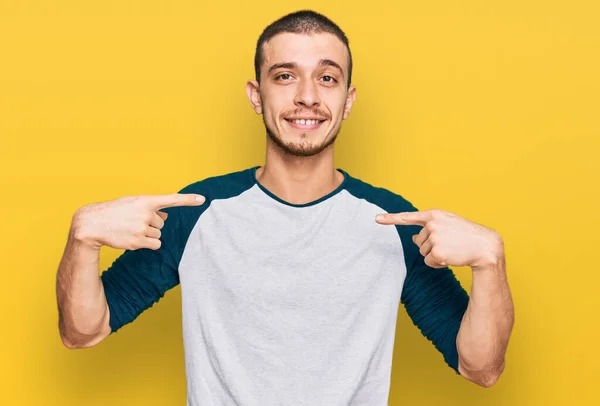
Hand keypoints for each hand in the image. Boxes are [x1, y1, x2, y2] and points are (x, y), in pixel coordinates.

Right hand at [71, 193, 204, 250]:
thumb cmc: (113, 212)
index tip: (203, 199)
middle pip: (162, 223)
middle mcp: (146, 213)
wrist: (92, 224)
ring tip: (131, 230)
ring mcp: (142, 228)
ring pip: (158, 235)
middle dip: (151, 224)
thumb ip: (150, 208)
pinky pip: (155, 245)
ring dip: (148, 235)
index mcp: (145, 201)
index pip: (171, 199)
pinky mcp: (138, 241)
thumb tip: (166, 217)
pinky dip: (149, 244)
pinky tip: (134, 239)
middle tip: (134, 222)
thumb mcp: (132, 204)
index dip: (188, 200)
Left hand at [375, 209, 503, 268]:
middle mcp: (432, 225)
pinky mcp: (437, 252)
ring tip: (452, 250)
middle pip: (418, 242)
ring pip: (423, 253)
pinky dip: (438, 264)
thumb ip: (429, 229)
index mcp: (434, 215)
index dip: (390, 218)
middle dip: (431, 246)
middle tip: (449, 244)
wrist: (486, 246)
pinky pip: (429, 263)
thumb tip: (413, 238)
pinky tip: (451, 258)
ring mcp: (434, 238)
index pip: (408, 217)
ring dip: (435, 255)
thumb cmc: (467, 235)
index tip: (376, 218)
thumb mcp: (448, 226)